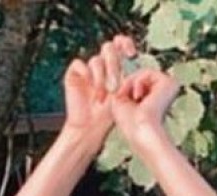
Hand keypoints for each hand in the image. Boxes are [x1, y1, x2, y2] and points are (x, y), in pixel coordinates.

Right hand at [62, 34, 137, 149]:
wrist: (91, 129)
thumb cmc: (108, 116)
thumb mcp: (125, 95)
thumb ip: (131, 78)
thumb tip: (141, 65)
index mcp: (116, 66)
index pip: (120, 44)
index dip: (126, 44)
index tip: (132, 54)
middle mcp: (102, 65)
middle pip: (109, 48)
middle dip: (114, 66)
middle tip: (115, 86)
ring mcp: (88, 69)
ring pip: (96, 59)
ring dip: (101, 77)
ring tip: (103, 95)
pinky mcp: (74, 74)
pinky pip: (79, 64)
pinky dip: (86, 74)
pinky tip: (91, 87)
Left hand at [111, 68, 180, 147]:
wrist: (141, 130)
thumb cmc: (130, 124)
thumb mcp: (121, 100)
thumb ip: (124, 84)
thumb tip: (126, 72)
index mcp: (157, 100)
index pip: (137, 85)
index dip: (126, 91)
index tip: (124, 106)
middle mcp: (165, 94)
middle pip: (139, 78)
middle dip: (128, 86)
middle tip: (129, 102)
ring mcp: (169, 87)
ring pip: (142, 74)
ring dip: (131, 85)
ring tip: (135, 100)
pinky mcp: (171, 83)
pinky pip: (147, 72)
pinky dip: (138, 81)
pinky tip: (139, 96)